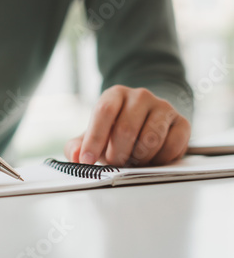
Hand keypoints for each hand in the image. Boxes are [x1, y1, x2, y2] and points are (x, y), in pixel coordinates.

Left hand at [64, 85, 190, 166]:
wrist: (144, 126)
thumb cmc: (114, 133)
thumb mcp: (91, 138)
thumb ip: (76, 147)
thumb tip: (76, 156)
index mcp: (115, 94)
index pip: (104, 111)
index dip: (94, 138)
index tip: (87, 159)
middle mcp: (140, 96)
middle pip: (126, 128)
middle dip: (117, 154)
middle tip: (115, 162)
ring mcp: (163, 107)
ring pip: (151, 139)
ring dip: (138, 158)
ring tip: (133, 160)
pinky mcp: (182, 123)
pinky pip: (172, 146)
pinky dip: (159, 160)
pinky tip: (152, 159)